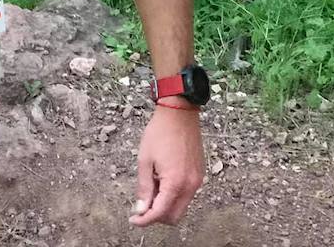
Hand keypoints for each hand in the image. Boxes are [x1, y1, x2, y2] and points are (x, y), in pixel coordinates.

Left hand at [131, 102, 203, 226]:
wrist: (179, 114)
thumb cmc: (160, 133)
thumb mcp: (145, 160)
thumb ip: (144, 188)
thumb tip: (141, 209)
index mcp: (175, 183)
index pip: (160, 213)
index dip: (145, 220)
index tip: (134, 220)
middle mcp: (190, 185)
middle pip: (174, 216)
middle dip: (157, 216)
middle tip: (142, 205)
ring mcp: (197, 180)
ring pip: (181, 206)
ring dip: (165, 204)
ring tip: (152, 183)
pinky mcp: (199, 174)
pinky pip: (187, 194)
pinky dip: (174, 194)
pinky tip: (162, 178)